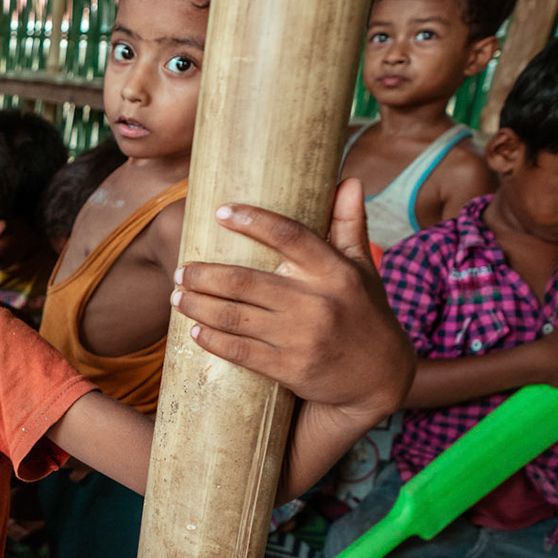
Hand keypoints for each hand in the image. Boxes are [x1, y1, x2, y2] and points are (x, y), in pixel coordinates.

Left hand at [171, 180, 414, 422]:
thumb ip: (349, 225)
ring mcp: (302, 338)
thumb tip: (349, 180)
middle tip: (181, 270)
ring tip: (177, 297)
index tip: (221, 211)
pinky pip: (240, 352)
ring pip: (235, 317)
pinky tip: (194, 330)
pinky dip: (212, 340)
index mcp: (335, 272)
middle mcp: (318, 302)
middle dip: (204, 275)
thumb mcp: (363, 270)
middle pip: (245, 281)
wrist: (380, 377)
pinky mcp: (291, 368)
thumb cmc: (365, 314)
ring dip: (198, 305)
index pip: (290, 236)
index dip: (254, 221)